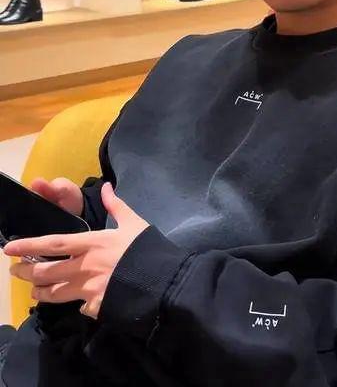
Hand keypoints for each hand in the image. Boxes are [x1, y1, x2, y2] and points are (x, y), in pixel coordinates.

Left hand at [5, 183, 148, 319]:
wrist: (164, 281)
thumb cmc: (148, 249)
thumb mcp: (134, 222)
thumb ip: (116, 205)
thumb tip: (106, 186)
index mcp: (92, 244)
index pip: (53, 244)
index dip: (29, 246)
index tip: (9, 248)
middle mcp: (84, 267)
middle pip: (46, 272)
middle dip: (26, 272)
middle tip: (16, 271)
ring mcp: (88, 290)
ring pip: (54, 294)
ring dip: (40, 292)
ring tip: (35, 290)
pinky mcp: (96, 307)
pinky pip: (80, 308)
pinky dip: (77, 304)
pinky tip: (77, 302)